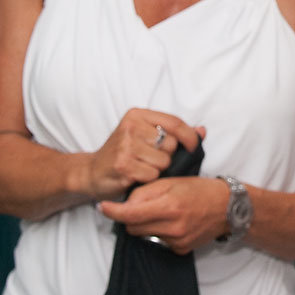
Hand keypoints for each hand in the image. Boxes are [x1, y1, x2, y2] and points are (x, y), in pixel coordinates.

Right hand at [83, 109, 202, 202]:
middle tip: (149, 159)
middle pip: (171, 145)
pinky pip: (152, 174)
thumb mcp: (145, 137)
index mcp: (138, 115)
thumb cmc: (123, 154)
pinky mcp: (123, 164)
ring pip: (163, 161)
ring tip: (141, 168)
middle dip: (166, 156)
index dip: (190, 136)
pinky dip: (147, 179)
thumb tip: (202, 131)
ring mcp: (126, 145)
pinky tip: (134, 176)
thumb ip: (174, 133)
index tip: (193, 147)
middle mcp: (131, 126)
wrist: (92, 172)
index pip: (174, 122)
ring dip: (156, 170)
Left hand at [98, 174, 230, 252]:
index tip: (102, 206)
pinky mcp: (181, 249)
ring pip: (144, 235)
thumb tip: (126, 203)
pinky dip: (158, 232)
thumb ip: (146, 192)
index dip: (113, 211)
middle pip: (133, 227)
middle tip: (140, 205)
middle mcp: (172, 226)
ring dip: (144, 224)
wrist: (228, 208)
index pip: (130, 213)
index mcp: (169, 206)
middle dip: (130, 216)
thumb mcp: (172, 181)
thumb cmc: (199, 189)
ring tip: (159, 212)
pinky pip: (158, 241)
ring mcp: (177, 241)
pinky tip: (172, 222)